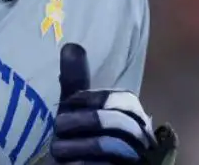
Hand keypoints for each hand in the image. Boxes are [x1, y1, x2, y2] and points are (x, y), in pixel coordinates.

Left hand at [49, 43, 177, 163]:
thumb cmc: (77, 140)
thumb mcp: (74, 110)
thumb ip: (76, 82)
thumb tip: (71, 45)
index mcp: (133, 115)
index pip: (124, 100)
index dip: (94, 98)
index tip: (68, 102)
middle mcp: (141, 138)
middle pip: (120, 123)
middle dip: (84, 122)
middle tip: (58, 127)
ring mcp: (135, 159)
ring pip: (110, 147)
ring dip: (77, 146)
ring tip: (57, 149)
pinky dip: (82, 164)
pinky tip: (69, 163)